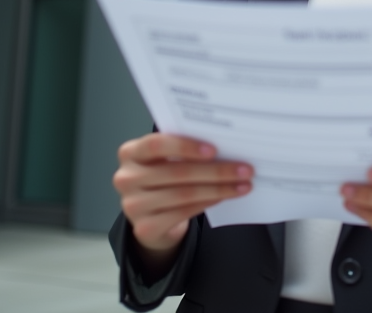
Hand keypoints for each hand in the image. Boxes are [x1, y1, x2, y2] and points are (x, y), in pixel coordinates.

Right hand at [113, 134, 251, 264]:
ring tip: (243, 185)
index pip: (156, 145)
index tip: (214, 149)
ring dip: (219, 189)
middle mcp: (126, 178)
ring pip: (184, 194)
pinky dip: (208, 202)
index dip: (185, 146)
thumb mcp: (164, 160)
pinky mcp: (145, 227)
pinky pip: (184, 212)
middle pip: (177, 172)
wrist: (149, 217)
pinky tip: (225, 196)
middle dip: (216, 170)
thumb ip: (182, 150)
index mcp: (130, 153)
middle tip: (244, 170)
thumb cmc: (163, 179)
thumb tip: (225, 145)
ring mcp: (133, 205)